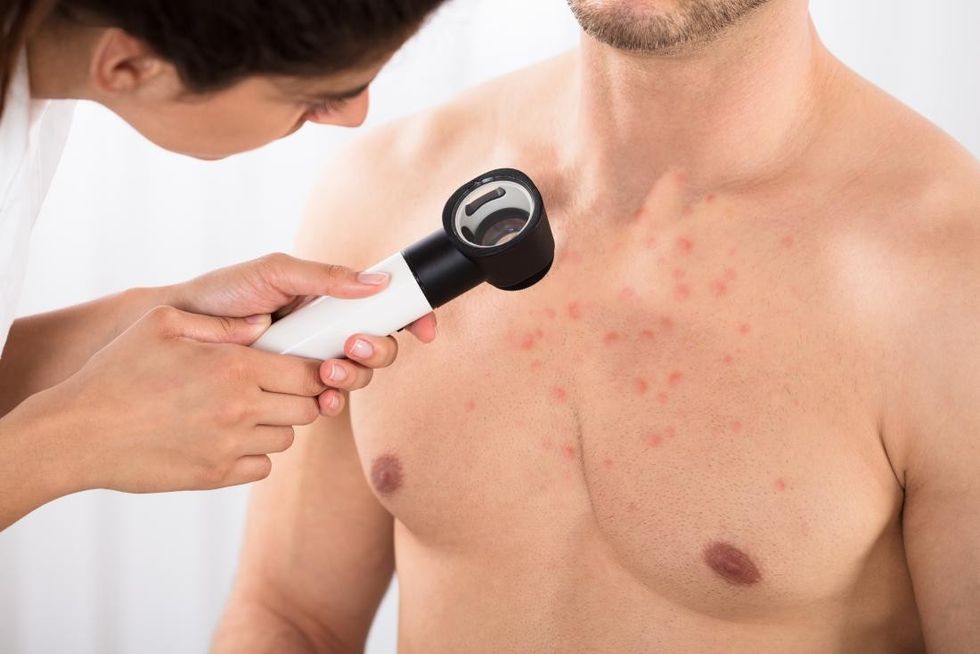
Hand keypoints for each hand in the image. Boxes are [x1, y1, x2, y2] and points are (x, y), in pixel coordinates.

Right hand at [35, 306, 332, 492]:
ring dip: (276, 425)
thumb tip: (267, 324)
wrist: (77, 433)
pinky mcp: (215, 477)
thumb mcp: (163, 324)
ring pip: (287, 438)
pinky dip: (255, 455)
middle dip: (299, 397)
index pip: (308, 373)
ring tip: (246, 411)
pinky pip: (263, 467)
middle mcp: (240, 408)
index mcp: (234, 367)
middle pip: (307, 408)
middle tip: (276, 389)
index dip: (312, 370)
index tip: (301, 368)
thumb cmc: (116, 372)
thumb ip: (222, 323)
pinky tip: (229, 438)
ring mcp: (230, 447)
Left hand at [166, 253, 436, 407]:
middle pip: (380, 347)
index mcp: (331, 299)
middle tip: (353, 346)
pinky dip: (330, 401)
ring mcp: (312, 363)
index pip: (384, 308)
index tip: (424, 330)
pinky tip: (318, 398)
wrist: (180, 330)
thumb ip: (325, 277)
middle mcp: (328, 331)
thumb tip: (378, 282)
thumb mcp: (275, 273)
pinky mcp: (293, 392)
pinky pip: (328, 401)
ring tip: (325, 371)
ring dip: (353, 376)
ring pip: (358, 377)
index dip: (412, 318)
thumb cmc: (224, 294)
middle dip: (377, 351)